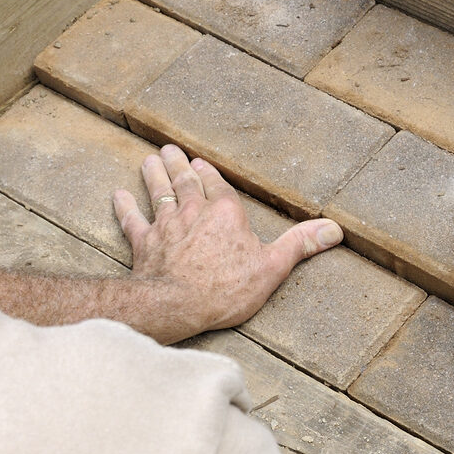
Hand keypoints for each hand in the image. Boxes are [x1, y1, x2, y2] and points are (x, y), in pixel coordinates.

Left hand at [111, 144, 342, 341]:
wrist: (176, 305)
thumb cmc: (226, 288)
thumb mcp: (272, 267)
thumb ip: (300, 244)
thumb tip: (334, 229)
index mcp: (226, 214)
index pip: (217, 185)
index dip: (209, 173)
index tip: (200, 161)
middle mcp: (194, 212)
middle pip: (185, 181)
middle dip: (179, 164)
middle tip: (170, 149)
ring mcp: (165, 226)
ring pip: (158, 192)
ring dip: (153, 175)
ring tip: (149, 160)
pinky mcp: (143, 243)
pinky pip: (131, 220)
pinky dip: (124, 207)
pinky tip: (118, 195)